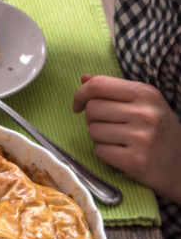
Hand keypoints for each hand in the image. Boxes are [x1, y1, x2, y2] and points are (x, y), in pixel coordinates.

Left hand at [72, 75, 180, 200]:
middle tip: (110, 127)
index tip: (78, 105)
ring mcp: (142, 137)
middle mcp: (146, 113)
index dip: (80, 94)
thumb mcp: (145, 104)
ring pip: (93, 131)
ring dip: (99, 138)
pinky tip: (122, 154)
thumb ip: (114, 89)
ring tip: (120, 141)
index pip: (98, 85)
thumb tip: (84, 78)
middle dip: (93, 119)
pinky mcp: (135, 160)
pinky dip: (105, 154)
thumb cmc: (159, 131)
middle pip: (92, 109)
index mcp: (146, 93)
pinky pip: (99, 151)